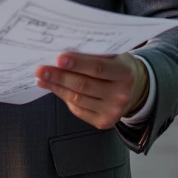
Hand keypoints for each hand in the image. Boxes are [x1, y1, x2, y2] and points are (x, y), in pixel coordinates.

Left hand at [34, 50, 149, 129]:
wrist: (136, 89)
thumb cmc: (119, 66)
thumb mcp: (114, 55)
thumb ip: (94, 55)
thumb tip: (62, 55)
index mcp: (125, 73)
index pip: (97, 68)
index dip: (77, 63)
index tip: (58, 58)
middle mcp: (121, 94)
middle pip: (83, 85)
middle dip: (59, 76)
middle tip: (41, 69)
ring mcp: (112, 111)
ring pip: (77, 98)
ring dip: (56, 87)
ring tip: (42, 78)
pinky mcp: (104, 122)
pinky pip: (78, 109)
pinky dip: (64, 97)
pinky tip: (54, 88)